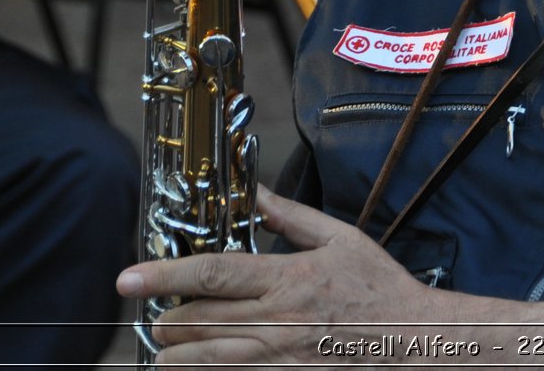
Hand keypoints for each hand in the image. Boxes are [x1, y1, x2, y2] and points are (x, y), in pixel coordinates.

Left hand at [117, 187, 543, 364]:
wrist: (414, 342)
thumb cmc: (380, 289)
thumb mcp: (342, 239)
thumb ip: (290, 216)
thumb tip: (253, 191)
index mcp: (289, 279)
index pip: (213, 274)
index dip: (165, 275)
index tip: (129, 277)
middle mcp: (276, 322)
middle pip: (195, 322)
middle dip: (166, 316)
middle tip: (160, 308)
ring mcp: (275, 359)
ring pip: (201, 361)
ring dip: (175, 352)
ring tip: (168, 342)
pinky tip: (199, 363)